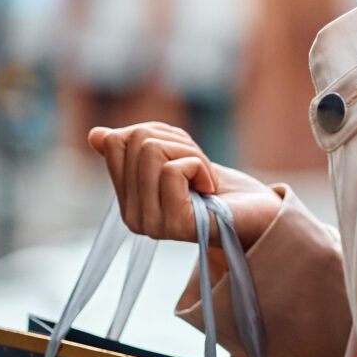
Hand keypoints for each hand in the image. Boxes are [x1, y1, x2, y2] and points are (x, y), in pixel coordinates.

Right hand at [86, 122, 281, 250]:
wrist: (260, 216)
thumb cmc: (220, 189)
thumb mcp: (177, 160)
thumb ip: (141, 150)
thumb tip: (96, 134)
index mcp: (127, 200)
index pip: (115, 142)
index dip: (157, 132)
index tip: (183, 152)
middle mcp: (131, 216)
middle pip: (136, 140)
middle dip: (177, 141)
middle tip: (199, 167)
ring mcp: (150, 223)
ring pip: (152, 151)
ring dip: (192, 154)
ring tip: (205, 178)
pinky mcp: (173, 224)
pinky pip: (173, 170)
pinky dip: (200, 167)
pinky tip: (209, 188)